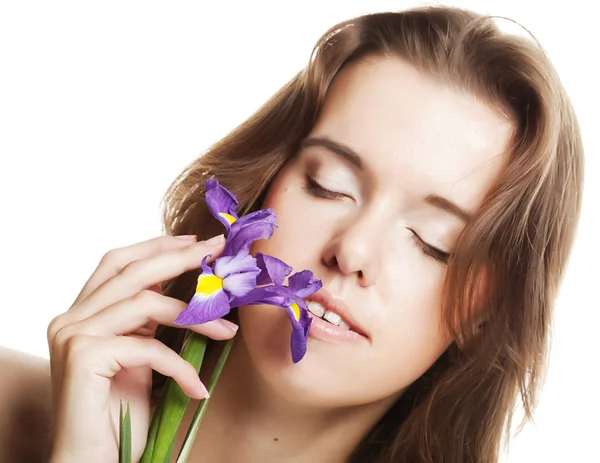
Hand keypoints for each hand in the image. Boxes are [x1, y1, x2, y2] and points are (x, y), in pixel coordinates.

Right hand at [46, 235, 236, 462]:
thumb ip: (149, 321)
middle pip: (132, 271)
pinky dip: (180, 366)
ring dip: (196, 317)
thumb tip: (187, 289)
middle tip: (218, 253)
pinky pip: (149, 347)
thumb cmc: (119, 413)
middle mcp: (71, 317)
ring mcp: (73, 335)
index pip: (118, 262)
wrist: (92, 462)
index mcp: (83, 312)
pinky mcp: (83, 357)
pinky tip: (196, 389)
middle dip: (180, 258)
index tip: (196, 242)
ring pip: (145, 303)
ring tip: (228, 333)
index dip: (157, 246)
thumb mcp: (140, 355)